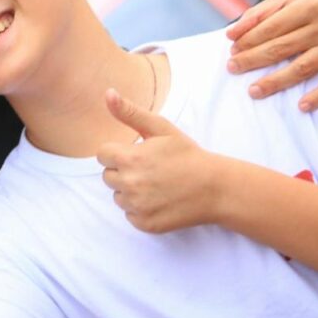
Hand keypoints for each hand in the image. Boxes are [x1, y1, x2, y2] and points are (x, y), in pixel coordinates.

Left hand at [98, 89, 225, 232]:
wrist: (215, 188)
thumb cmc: (187, 155)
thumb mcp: (161, 128)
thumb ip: (130, 113)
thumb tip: (108, 93)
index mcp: (129, 158)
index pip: (102, 155)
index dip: (118, 152)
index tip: (137, 153)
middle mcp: (129, 184)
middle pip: (108, 176)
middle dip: (123, 171)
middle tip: (149, 169)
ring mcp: (137, 206)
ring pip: (118, 196)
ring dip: (130, 191)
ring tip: (156, 184)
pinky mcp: (145, 223)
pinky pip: (130, 215)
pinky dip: (140, 208)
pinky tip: (159, 200)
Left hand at [225, 0, 317, 110]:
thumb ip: (261, 12)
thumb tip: (232, 33)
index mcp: (310, 6)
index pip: (273, 27)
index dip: (250, 39)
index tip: (232, 49)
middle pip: (284, 47)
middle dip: (254, 59)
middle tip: (232, 68)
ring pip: (304, 67)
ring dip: (277, 81)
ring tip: (254, 91)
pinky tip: (302, 106)